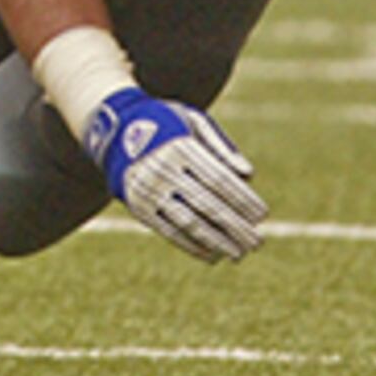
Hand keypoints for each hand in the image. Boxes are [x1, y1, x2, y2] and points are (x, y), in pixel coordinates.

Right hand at [86, 87, 264, 262]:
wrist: (113, 130)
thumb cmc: (166, 124)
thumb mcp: (193, 121)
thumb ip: (222, 146)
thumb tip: (249, 175)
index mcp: (180, 145)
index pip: (219, 179)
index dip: (242, 198)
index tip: (262, 214)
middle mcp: (163, 169)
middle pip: (208, 204)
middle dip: (236, 226)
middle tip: (257, 242)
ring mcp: (149, 190)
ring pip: (189, 222)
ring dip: (217, 241)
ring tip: (239, 253)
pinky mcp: (138, 207)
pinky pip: (169, 232)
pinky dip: (192, 245)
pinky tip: (213, 255)